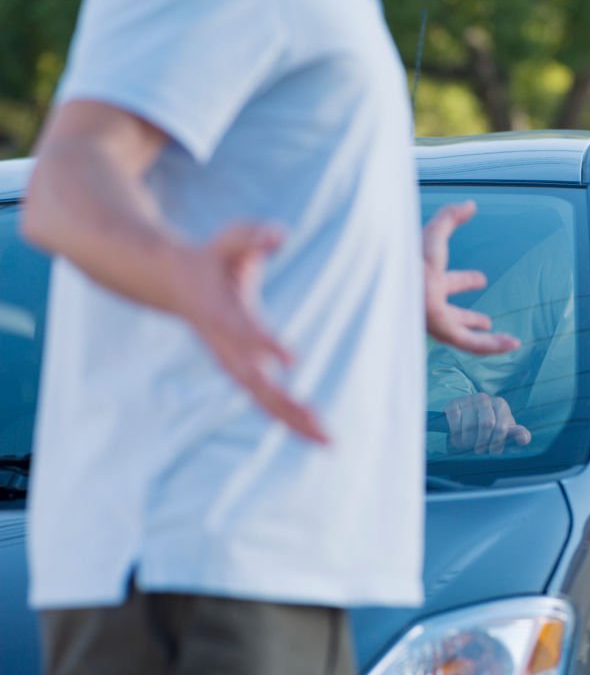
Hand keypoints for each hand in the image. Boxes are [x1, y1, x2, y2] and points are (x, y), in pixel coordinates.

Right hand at [176, 223, 328, 444]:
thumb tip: (278, 233)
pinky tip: (317, 433)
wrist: (174, 282)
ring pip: (263, 400)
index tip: (292, 358)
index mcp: (221, 314)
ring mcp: (230, 364)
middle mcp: (225, 347)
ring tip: (329, 441)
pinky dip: (289, 419)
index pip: (244, 331)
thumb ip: (251, 236)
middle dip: (286, 404)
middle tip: (319, 421)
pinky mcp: (239, 372)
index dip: (265, 344)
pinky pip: (265, 401)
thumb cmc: (211, 259)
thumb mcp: (228, 241)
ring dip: (294, 422)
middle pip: (255, 382)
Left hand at [423, 201, 519, 354]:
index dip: (465, 281)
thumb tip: (470, 204)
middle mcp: (429, 303)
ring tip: (507, 341)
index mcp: (426, 281)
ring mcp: (435, 320)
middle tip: (486, 320)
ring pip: (463, 335)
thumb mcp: (432, 234)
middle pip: (452, 314)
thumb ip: (450, 217)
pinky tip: (512, 344)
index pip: (447, 283)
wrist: (392, 279)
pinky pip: (472, 344)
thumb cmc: (408, 257)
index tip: (482, 279)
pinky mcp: (443, 332)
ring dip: (487, 339)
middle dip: (469, 317)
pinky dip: (493, 346)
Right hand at [444, 393, 531, 454]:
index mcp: (500, 405)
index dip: (497, 443)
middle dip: (482, 442)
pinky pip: (455, 421)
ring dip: (467, 441)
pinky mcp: (453, 403)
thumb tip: (524, 439)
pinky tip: (458, 438)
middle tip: (479, 450)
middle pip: (486, 424)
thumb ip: (518, 434)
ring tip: (467, 446)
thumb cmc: (491, 426)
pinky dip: (456, 434)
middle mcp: (484, 399)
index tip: (493, 452)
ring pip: (469, 426)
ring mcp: (468, 400)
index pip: (501, 427)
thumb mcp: (505, 429)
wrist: (467, 415)